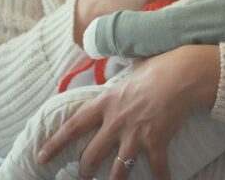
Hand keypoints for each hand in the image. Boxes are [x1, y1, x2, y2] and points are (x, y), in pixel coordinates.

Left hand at [37, 44, 220, 179]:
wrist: (183, 74)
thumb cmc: (160, 66)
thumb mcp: (134, 64)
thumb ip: (126, 67)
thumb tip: (127, 56)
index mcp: (106, 102)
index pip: (73, 126)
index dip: (55, 144)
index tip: (42, 156)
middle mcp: (116, 122)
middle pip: (92, 155)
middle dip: (85, 169)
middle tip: (84, 175)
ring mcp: (136, 135)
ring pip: (118, 169)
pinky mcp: (156, 142)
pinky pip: (157, 168)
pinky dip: (161, 177)